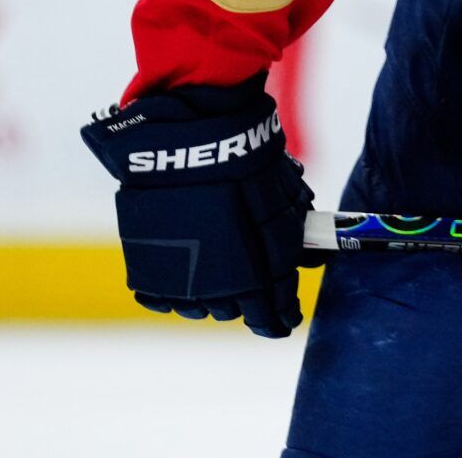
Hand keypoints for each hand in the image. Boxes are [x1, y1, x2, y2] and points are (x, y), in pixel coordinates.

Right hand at [81, 75, 313, 336]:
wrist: (189, 141)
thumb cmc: (245, 162)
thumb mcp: (283, 194)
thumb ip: (295, 232)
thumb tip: (315, 256)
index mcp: (256, 270)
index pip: (272, 314)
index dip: (280, 319)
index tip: (284, 320)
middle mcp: (217, 283)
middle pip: (234, 311)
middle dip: (247, 300)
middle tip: (252, 281)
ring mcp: (178, 278)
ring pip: (198, 307)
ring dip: (210, 295)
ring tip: (216, 271)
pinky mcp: (145, 267)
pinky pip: (161, 299)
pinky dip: (174, 291)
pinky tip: (185, 272)